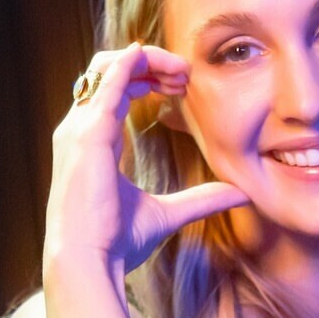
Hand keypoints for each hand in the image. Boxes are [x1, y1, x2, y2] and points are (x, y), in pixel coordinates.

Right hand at [44, 42, 249, 279]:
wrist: (88, 262)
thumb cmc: (116, 243)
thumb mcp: (167, 214)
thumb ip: (201, 200)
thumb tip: (239, 194)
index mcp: (93, 142)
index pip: (115, 91)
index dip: (147, 79)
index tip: (182, 87)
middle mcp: (79, 129)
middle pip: (110, 71)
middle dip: (149, 63)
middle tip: (185, 72)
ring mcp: (79, 129)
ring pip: (107, 68)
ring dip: (145, 60)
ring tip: (179, 70)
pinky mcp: (88, 134)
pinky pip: (107, 82)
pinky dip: (129, 64)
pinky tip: (149, 55)